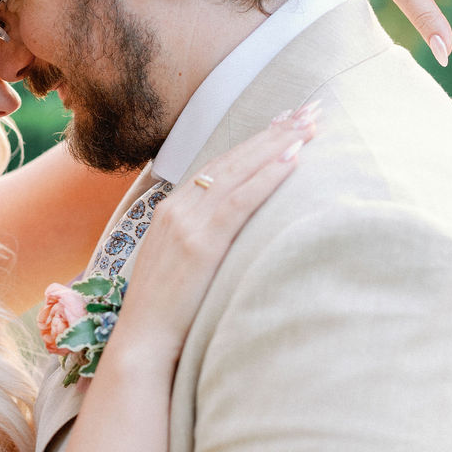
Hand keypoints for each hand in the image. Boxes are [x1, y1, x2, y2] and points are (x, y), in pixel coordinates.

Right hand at [116, 109, 317, 364]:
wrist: (142, 342)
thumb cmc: (164, 314)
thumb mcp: (177, 265)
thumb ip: (199, 240)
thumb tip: (229, 235)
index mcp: (170, 210)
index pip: (218, 164)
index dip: (253, 142)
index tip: (283, 123)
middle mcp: (177, 208)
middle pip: (232, 159)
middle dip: (273, 132)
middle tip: (308, 110)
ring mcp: (187, 223)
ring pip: (239, 171)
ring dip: (278, 145)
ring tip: (310, 125)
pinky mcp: (201, 243)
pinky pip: (241, 200)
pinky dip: (268, 176)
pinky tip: (294, 159)